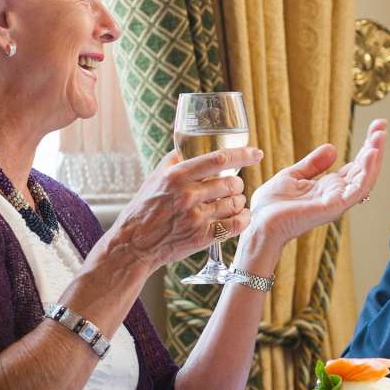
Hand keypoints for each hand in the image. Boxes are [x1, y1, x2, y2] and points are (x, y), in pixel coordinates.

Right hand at [93, 145, 262, 271]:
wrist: (134, 244)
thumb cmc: (144, 208)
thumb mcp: (155, 178)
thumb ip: (176, 161)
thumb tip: (193, 145)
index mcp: (176, 176)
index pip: (218, 159)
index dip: (242, 155)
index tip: (256, 153)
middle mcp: (187, 196)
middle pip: (231, 183)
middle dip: (236, 184)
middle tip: (231, 186)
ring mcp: (195, 218)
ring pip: (235, 203)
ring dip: (238, 201)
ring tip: (231, 202)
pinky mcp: (201, 237)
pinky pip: (235, 225)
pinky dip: (243, 219)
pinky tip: (240, 216)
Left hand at [246, 119, 388, 251]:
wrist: (259, 223)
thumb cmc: (272, 206)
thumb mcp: (293, 175)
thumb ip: (313, 164)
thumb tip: (333, 148)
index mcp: (329, 188)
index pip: (355, 166)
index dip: (366, 147)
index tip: (375, 127)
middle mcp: (337, 195)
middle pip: (364, 170)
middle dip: (375, 147)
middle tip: (382, 125)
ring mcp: (337, 202)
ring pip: (365, 179)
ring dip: (375, 157)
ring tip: (380, 136)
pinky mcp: (333, 207)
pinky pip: (356, 190)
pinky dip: (366, 172)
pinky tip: (371, 155)